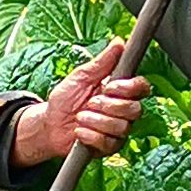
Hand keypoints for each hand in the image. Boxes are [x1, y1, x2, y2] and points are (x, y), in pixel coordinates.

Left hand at [12, 39, 146, 168]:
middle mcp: (123, 111)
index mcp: (120, 91)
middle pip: (134, 109)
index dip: (128, 88)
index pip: (141, 87)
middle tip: (89, 103)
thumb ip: (102, 62)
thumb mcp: (80, 76)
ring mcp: (118, 130)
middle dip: (108, 106)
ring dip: (95, 121)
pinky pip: (108, 142)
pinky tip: (79, 131)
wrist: (49, 124)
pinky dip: (89, 135)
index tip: (108, 86)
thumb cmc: (65, 99)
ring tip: (80, 117)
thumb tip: (118, 42)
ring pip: (120, 127)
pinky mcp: (109, 147)